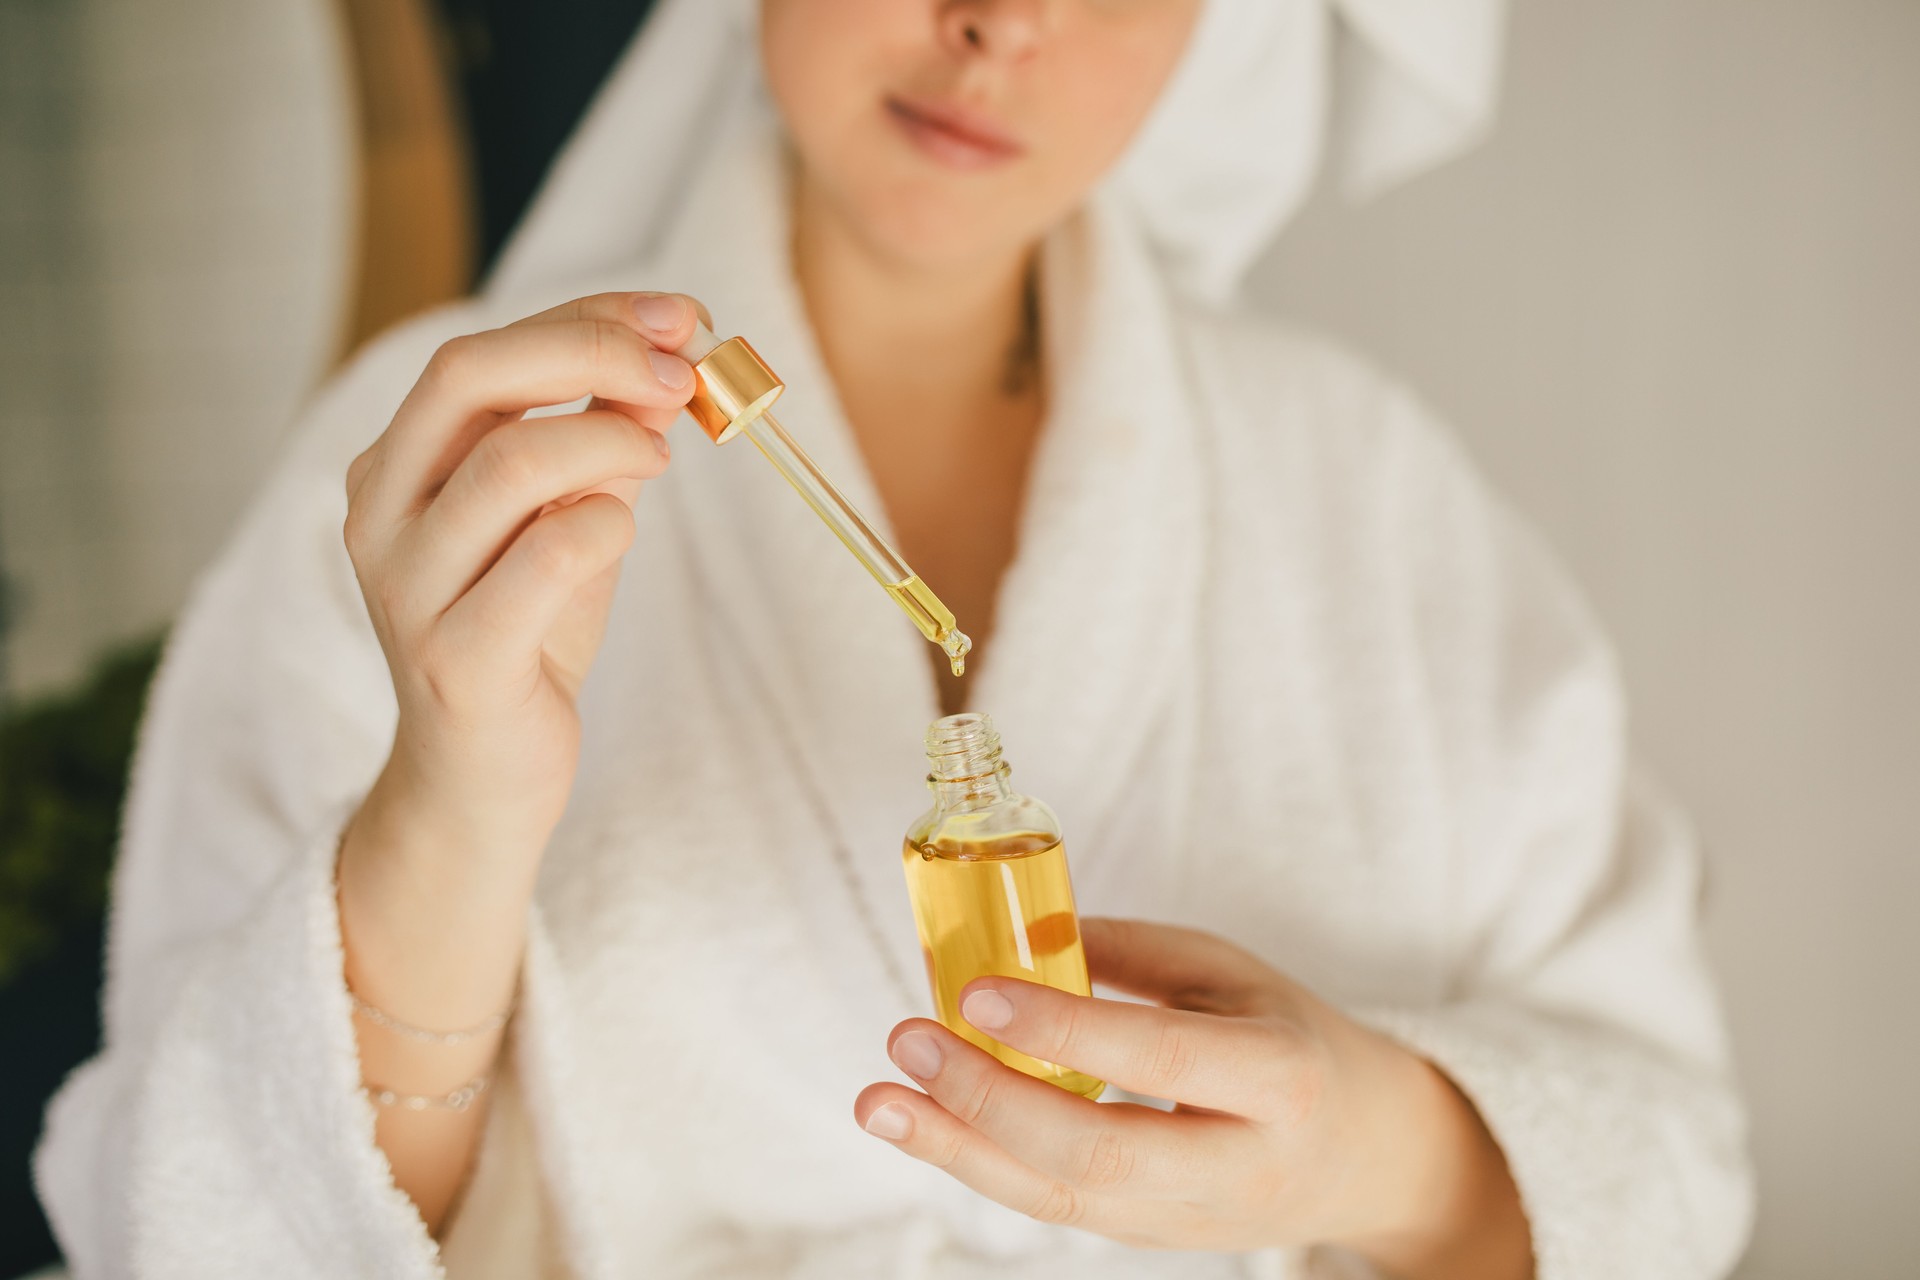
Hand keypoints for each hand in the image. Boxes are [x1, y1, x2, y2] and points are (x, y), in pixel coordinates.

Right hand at [342, 291, 702, 870]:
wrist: (479, 781)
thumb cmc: (524, 636)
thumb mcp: (567, 518)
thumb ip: (601, 439)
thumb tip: (668, 358)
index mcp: (396, 466)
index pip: (481, 351)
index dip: (587, 318)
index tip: (679, 315)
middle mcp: (381, 514)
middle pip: (470, 375)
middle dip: (592, 351)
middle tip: (682, 370)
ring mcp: (409, 587)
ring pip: (511, 461)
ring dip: (611, 441)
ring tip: (661, 461)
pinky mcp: (458, 659)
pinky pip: (545, 557)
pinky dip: (606, 525)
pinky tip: (623, 531)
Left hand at [854, 917, 1532, 1278]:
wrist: (1372, 1156)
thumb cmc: (1292, 1038)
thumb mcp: (1231, 973)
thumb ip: (1128, 952)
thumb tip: (1016, 929)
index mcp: (1279, 1075)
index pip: (1160, 1054)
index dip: (1063, 1027)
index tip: (976, 990)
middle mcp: (1239, 1161)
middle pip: (1100, 1153)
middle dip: (988, 1101)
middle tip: (908, 1041)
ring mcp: (1192, 1218)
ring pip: (1063, 1198)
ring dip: (958, 1151)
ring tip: (878, 1102)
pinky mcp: (1152, 1240)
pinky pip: (1055, 1207)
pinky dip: (982, 1164)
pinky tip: (924, 1123)